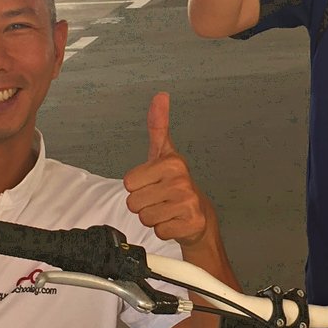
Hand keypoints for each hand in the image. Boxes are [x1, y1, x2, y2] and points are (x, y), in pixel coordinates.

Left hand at [122, 93, 207, 246]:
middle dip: (144, 204)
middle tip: (159, 199)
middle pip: (134, 202)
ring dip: (153, 218)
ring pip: (145, 218)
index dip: (138, 186)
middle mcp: (181, 181)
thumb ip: (158, 125)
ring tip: (167, 210)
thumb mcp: (163, 153)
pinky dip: (164, 230)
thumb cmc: (175, 183)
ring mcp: (188, 203)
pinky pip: (159, 231)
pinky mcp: (191, 224)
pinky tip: (174, 221)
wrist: (199, 215)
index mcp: (171, 163)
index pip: (129, 183)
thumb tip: (160, 95)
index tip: (153, 183)